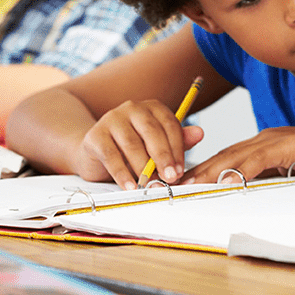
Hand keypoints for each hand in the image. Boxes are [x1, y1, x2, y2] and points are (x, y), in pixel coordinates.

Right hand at [75, 100, 203, 189]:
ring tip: (151, 185)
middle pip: (152, 132)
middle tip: (170, 178)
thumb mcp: (157, 144)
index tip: (181, 170)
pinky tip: (131, 187)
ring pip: (132, 144)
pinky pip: (111, 156)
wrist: (95, 153)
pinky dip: (122, 174)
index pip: (170, 124)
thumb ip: (178, 140)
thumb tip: (200, 133)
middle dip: (163, 157)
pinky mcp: (95, 136)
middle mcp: (133, 108)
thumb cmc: (133, 149)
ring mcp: (112, 119)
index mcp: (153, 108)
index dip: (177, 148)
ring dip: (143, 168)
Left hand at [181, 123, 294, 192]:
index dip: (201, 170)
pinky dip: (240, 169)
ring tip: (188, 185)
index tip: (179, 184)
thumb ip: (269, 176)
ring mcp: (276, 139)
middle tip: (171, 185)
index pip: (225, 158)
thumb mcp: (290, 170)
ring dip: (210, 170)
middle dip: (196, 170)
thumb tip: (246, 191)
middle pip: (223, 155)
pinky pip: (260, 159)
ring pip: (235, 156)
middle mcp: (265, 138)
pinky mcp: (289, 145)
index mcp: (263, 143)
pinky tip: (226, 179)